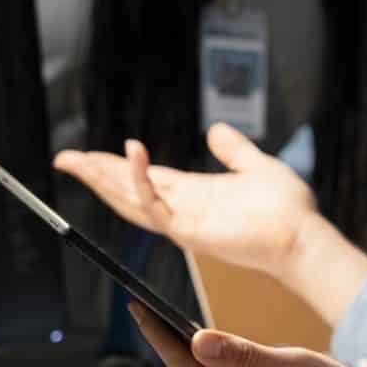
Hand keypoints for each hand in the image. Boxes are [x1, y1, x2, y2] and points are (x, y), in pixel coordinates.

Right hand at [54, 124, 316, 279]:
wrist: (302, 236)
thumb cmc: (286, 209)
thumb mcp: (255, 165)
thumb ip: (233, 149)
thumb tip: (215, 130)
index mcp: (194, 194)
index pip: (144, 179)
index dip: (117, 166)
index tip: (89, 155)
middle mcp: (182, 209)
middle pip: (127, 190)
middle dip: (96, 174)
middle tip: (64, 159)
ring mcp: (183, 222)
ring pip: (130, 200)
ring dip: (103, 179)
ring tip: (77, 160)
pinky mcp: (189, 229)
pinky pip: (155, 204)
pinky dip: (140, 179)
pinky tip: (132, 152)